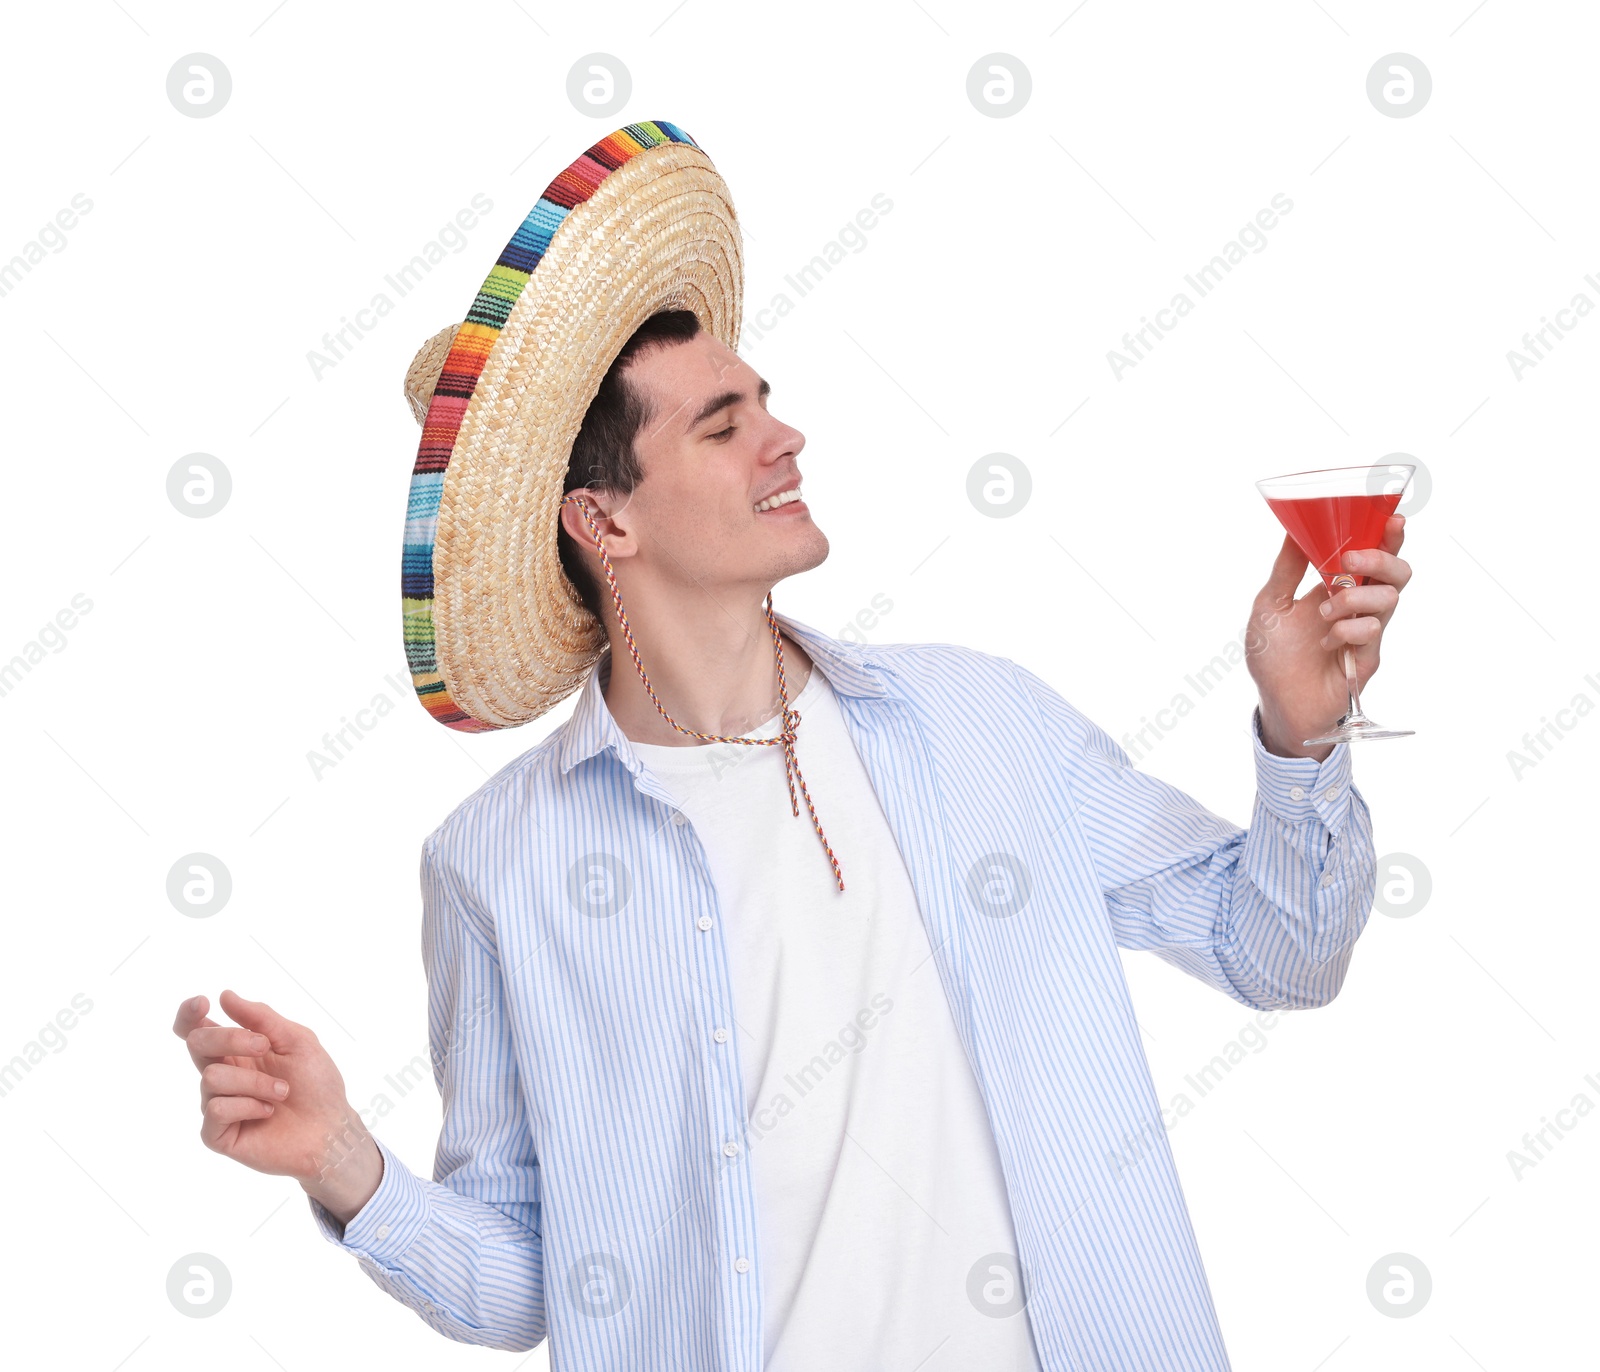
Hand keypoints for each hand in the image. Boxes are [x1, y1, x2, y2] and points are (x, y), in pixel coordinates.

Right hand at [173, 989, 381, 1222]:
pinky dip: (249, 1105)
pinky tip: (268, 1112)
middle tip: (263, 1045)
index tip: (203, 1003)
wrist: (329, 1129)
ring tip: (282, 1092)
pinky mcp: (217, 1134)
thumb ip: (262, 1018)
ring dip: (255, 1081)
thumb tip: (226, 995)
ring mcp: (217, 1104)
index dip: (189, 1014)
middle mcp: (222, 1075)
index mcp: (237, 1051)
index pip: (198, 1029)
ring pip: (212, 1077)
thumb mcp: (297, 1041)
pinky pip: (217, 1109)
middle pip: (197, 1043)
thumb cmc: (317, 1085)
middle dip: (229, 1038)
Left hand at [1244, 514, 1410, 759]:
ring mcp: (1365, 632)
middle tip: (1350, 560)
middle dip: (1381, 559)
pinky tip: (1326, 643)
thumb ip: (1285, 569)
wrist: (1276, 702)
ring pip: (1389, 598)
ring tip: (1324, 612)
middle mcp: (1357, 607)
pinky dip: (1347, 630)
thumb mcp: (1270, 605)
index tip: (1392, 517)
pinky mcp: (1367, 658)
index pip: (1372, 555)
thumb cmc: (1273, 656)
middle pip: (1396, 573)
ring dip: (1355, 597)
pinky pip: (1372, 631)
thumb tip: (1293, 529)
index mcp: (1336, 588)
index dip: (1387, 536)